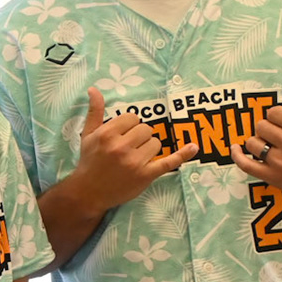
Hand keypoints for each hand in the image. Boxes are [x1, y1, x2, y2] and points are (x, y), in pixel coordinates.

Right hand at [68, 88, 198, 212]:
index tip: (123, 135)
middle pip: (146, 129)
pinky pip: (168, 162)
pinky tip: (193, 147)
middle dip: (140, 136)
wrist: (88, 192)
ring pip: (156, 143)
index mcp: (107, 134)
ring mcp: (135, 162)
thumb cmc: (89, 161)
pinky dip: (183, 154)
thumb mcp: (87, 134)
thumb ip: (94, 111)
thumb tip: (94, 89)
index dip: (129, 126)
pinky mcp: (146, 175)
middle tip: (128, 148)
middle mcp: (121, 147)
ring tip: (135, 157)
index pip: (133, 118)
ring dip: (149, 148)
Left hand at [232, 74, 281, 197]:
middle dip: (267, 128)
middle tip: (277, 134)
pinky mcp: (272, 176)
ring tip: (269, 144)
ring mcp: (281, 162)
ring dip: (257, 142)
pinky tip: (235, 148)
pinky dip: (237, 155)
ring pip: (252, 143)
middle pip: (261, 126)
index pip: (273, 112)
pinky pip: (245, 164)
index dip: (276, 115)